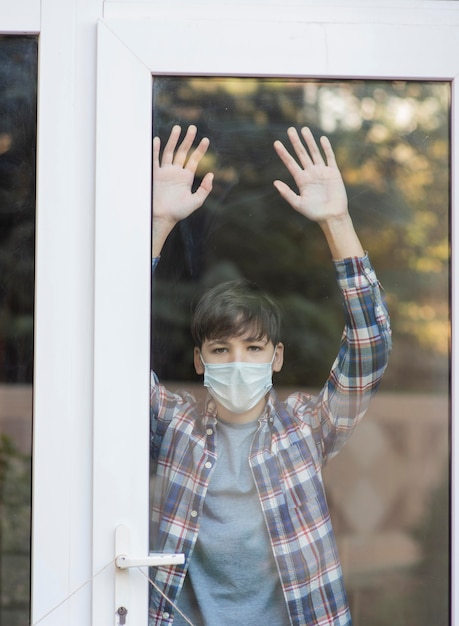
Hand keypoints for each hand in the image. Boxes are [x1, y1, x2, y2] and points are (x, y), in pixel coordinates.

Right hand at [152, 125, 212, 255]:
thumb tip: (211, 174)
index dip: (200, 150)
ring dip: (173, 140)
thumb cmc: (179, 211)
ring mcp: (165, 172)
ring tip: (178, 128)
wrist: (163, 217)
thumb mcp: (196, 201)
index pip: (194, 160)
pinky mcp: (155, 175)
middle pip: (182, 152)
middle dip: (188, 140)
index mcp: (185, 177)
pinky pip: (155, 160)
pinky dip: (156, 150)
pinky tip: (158, 140)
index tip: (206, 140)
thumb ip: (205, 188)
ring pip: (169, 152)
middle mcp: (175, 172)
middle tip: (193, 128)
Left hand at [273, 127, 363, 258]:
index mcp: (301, 180)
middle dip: (296, 142)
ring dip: (309, 141)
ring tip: (304, 129)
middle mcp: (310, 173)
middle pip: (301, 154)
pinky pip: (329, 157)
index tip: (276, 143)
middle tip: (290, 130)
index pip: (290, 163)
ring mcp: (322, 171)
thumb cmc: (314, 213)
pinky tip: (322, 139)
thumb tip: (274, 182)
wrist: (332, 216)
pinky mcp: (333, 172)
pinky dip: (326, 148)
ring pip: (314, 152)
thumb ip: (287, 193)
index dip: (283, 153)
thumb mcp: (298, 204)